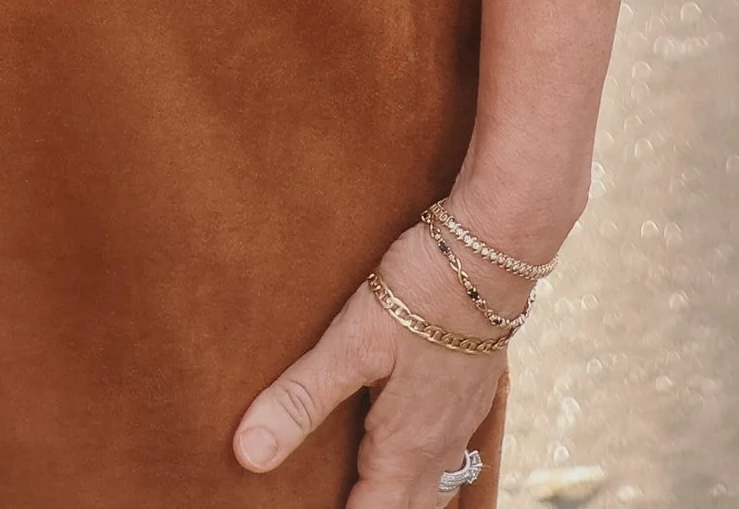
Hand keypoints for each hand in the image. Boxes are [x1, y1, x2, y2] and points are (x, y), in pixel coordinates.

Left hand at [234, 221, 508, 502]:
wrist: (489, 254)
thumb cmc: (419, 294)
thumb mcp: (352, 342)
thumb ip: (301, 399)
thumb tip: (248, 454)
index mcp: (406, 448)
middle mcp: (439, 447)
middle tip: (339, 497)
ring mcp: (462, 421)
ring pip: (434, 488)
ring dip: (403, 497)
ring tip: (372, 487)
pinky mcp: (474, 393)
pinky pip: (451, 456)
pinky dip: (425, 468)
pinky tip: (411, 442)